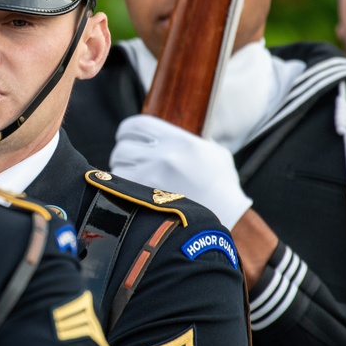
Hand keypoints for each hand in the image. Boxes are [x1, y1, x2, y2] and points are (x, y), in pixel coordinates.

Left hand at [110, 115, 250, 228]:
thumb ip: (193, 140)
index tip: (126, 138)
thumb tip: (177, 136)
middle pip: (123, 147)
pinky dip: (122, 189)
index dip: (127, 131)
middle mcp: (164, 156)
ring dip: (122, 172)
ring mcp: (153, 177)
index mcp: (179, 140)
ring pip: (118, 167)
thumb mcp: (214, 153)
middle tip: (130, 162)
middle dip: (124, 154)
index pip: (137, 125)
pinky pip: (121, 187)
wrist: (227, 220)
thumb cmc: (222, 187)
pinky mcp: (146, 198)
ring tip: (133, 178)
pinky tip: (133, 193)